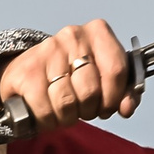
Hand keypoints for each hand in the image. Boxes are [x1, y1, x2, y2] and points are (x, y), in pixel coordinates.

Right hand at [0, 20, 139, 132]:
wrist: (27, 72)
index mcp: (98, 33)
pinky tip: (47, 114)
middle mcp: (73, 36)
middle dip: (88, 110)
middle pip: (91, 90)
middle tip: (81, 109)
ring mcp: (48, 51)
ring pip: (67, 102)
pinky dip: (48, 121)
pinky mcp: (27, 71)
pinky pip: (45, 109)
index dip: (113, 98)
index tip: (106, 106)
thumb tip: (126, 108)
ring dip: (67, 117)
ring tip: (64, 111)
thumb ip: (123, 93)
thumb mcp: (102, 79)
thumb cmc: (70, 77)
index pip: (116, 70)